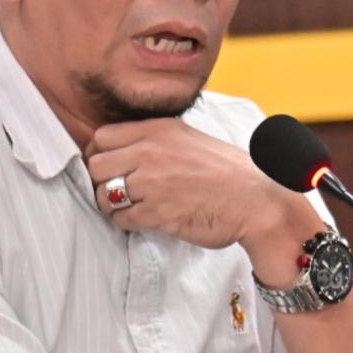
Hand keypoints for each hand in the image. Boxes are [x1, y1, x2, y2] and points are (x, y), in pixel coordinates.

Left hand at [87, 118, 318, 266]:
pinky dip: (127, 223)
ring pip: (103, 194)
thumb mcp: (188, 138)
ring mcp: (152, 183)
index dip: (101, 154)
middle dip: (101, 180)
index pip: (102, 136)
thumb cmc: (227, 172)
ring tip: (130, 207)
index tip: (110, 167)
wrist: (257, 201)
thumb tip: (122, 151)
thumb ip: (154, 140)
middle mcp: (150, 152)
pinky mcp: (157, 213)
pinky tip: (145, 219)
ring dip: (111, 204)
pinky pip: (121, 219)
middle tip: (116, 190)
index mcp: (157, 129)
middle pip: (95, 165)